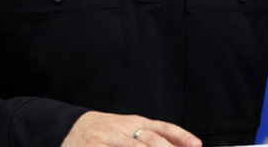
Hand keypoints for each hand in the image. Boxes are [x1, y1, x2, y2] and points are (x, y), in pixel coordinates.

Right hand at [61, 111, 201, 146]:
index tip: (195, 145)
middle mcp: (122, 130)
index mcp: (134, 122)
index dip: (179, 136)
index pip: (161, 128)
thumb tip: (187, 145)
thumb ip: (156, 135)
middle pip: (149, 141)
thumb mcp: (130, 127)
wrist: (71, 128)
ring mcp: (106, 141)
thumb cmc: (107, 131)